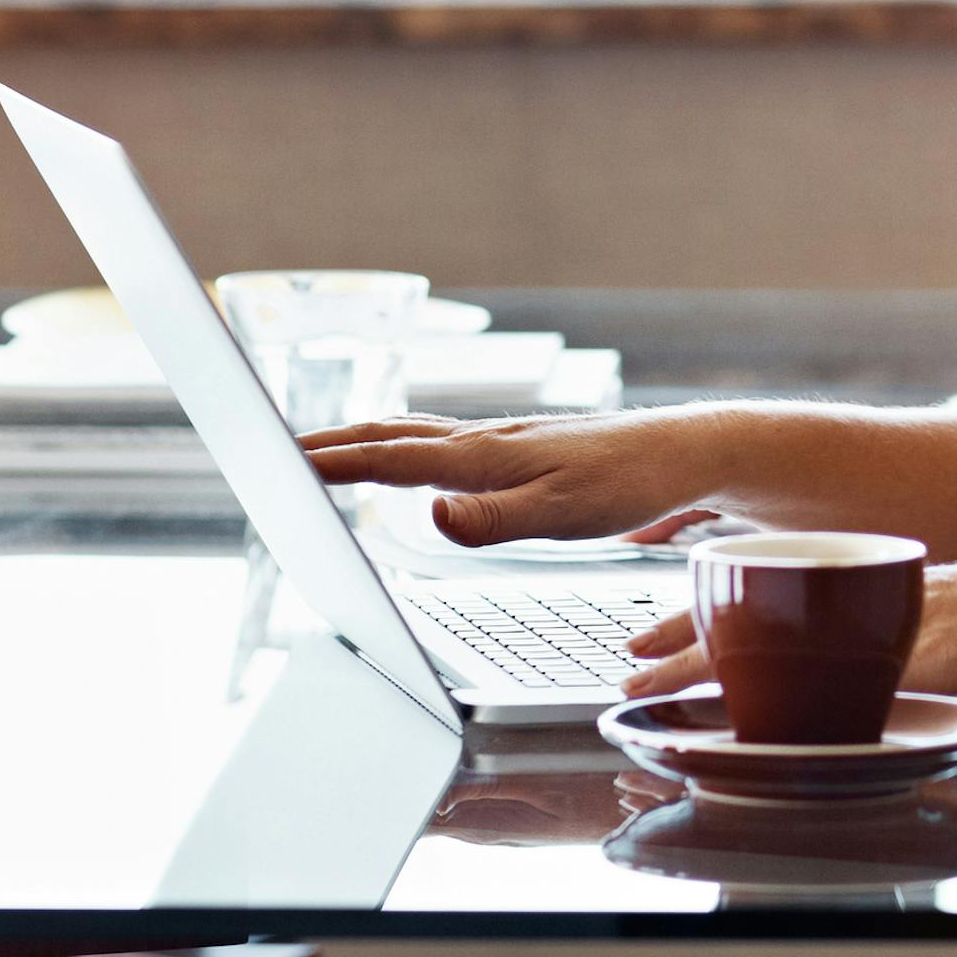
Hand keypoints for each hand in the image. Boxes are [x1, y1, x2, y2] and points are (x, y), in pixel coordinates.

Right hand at [300, 407, 713, 545]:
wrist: (680, 452)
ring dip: (364, 442)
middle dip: (333, 443)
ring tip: (323, 454)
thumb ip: (492, 520)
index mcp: (483, 456)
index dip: (332, 460)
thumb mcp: (562, 514)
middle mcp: (485, 442)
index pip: (391, 456)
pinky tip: (408, 465)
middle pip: (392, 435)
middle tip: (277, 450)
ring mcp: (501, 444)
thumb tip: (427, 516)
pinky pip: (443, 446)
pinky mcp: (519, 453)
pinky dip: (403, 450)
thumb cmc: (627, 483)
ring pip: (416, 436)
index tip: (277, 459)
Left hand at [620, 546, 956, 700]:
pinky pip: (833, 684)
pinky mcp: (916, 657)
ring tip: (652, 682)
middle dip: (691, 640)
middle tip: (632, 658)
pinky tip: (747, 719)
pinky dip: (786, 701)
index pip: (778, 592)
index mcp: (877, 584)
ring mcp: (889, 626)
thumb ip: (912, 619)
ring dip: (712, 669)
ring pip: (781, 647)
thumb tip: (877, 651)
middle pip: (764, 617)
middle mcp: (872, 598)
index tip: (663, 627)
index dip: (718, 612)